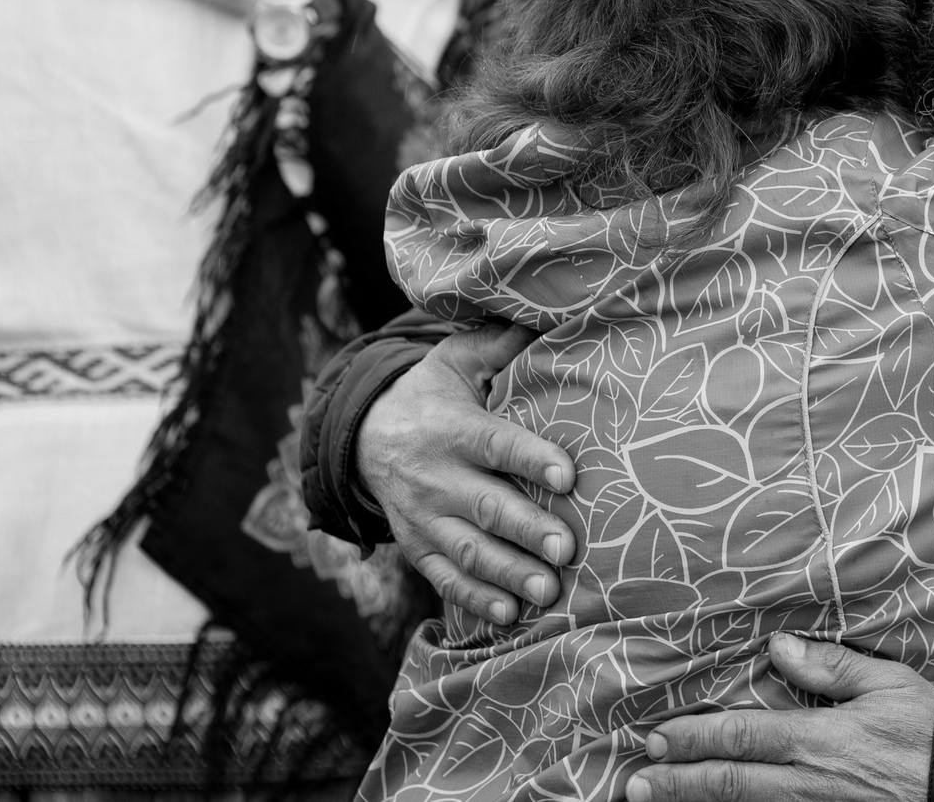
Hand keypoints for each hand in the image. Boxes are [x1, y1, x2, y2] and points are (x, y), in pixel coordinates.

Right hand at [356, 323, 579, 626]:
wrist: (364, 435)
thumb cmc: (431, 394)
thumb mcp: (456, 360)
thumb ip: (499, 344)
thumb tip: (544, 318)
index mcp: (451, 428)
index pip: (496, 443)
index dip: (531, 458)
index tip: (569, 475)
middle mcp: (435, 476)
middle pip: (485, 506)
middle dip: (526, 530)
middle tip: (567, 549)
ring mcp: (422, 517)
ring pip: (466, 551)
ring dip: (507, 573)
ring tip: (548, 590)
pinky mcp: (416, 546)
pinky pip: (443, 578)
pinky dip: (474, 600)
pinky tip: (510, 615)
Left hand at [632, 634, 933, 801]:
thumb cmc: (928, 728)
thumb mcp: (887, 683)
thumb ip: (831, 666)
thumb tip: (777, 648)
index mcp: (821, 739)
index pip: (744, 737)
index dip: (696, 739)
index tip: (658, 737)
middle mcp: (811, 781)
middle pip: (731, 783)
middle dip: (678, 782)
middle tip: (636, 781)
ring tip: (654, 801)